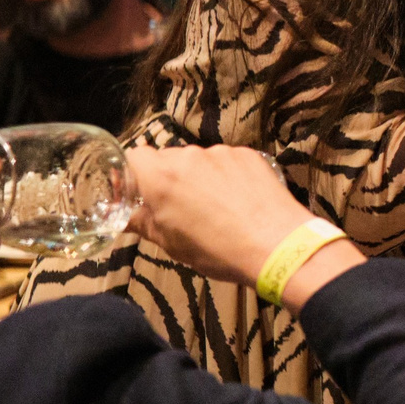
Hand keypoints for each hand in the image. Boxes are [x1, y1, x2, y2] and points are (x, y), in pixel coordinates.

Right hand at [125, 146, 349, 288]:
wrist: (278, 246)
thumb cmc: (219, 250)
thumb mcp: (170, 244)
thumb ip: (142, 222)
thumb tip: (126, 216)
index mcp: (162, 177)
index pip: (133, 157)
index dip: (133, 174)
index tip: (137, 191)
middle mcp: (189, 157)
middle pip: (167, 158)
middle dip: (167, 178)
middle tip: (177, 206)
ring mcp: (221, 153)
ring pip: (198, 160)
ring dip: (198, 177)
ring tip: (213, 207)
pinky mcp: (248, 155)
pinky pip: (226, 161)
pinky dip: (225, 175)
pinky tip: (237, 200)